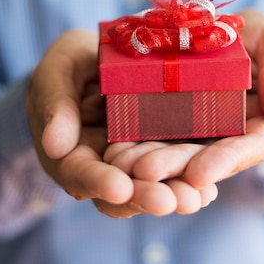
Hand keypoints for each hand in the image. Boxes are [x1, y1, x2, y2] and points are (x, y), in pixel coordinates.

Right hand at [26, 30, 215, 217]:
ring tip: (196, 199)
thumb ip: (56, 105)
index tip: (119, 188)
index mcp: (71, 154)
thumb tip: (55, 146)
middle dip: (144, 197)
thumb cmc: (71, 66)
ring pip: (151, 187)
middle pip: (121, 192)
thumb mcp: (58, 74)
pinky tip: (209, 189)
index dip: (98, 182)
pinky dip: (191, 179)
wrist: (102, 61)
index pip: (80, 174)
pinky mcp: (161, 152)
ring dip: (173, 195)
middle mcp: (103, 167)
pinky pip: (175, 171)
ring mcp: (134, 163)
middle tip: (167, 202)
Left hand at [104, 10, 263, 192]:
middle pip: (208, 158)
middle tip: (146, 172)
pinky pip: (164, 134)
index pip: (249, 148)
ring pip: (182, 151)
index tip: (198, 175)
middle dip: (177, 166)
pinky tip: (118, 149)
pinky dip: (142, 142)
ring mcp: (208, 133)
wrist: (242, 39)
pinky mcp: (184, 123)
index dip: (224, 161)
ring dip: (155, 160)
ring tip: (125, 164)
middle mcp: (238, 138)